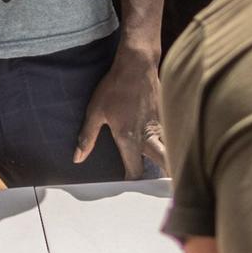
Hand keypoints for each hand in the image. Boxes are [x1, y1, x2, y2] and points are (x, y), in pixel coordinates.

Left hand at [74, 41, 164, 179]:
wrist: (137, 65)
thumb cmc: (115, 88)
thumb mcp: (95, 112)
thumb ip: (87, 137)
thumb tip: (78, 158)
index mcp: (130, 139)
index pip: (135, 171)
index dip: (132, 182)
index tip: (128, 187)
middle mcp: (149, 136)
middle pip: (164, 164)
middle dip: (165, 177)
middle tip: (162, 186)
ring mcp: (162, 126)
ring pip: (172, 150)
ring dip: (171, 160)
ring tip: (170, 171)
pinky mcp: (168, 115)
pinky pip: (173, 135)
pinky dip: (173, 143)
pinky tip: (170, 145)